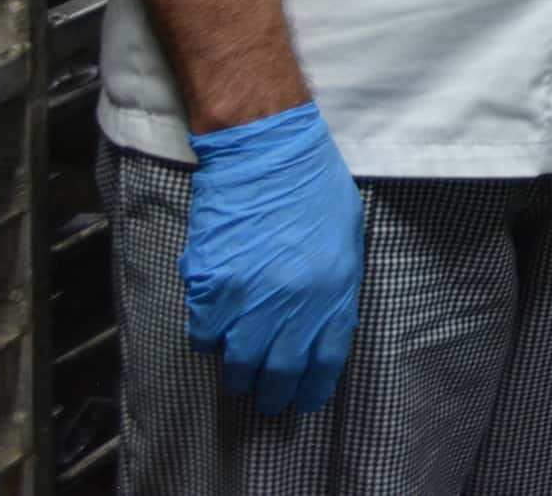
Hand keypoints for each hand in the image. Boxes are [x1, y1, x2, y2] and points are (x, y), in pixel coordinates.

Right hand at [181, 102, 363, 413]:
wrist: (266, 153)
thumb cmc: (313, 187)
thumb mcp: (347, 237)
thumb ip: (337, 286)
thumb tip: (326, 324)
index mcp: (333, 289)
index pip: (325, 358)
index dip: (313, 386)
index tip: (304, 399)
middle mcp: (292, 302)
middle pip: (279, 370)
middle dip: (274, 392)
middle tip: (268, 398)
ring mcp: (248, 297)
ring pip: (238, 360)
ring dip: (239, 373)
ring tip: (241, 375)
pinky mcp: (211, 286)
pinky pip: (204, 334)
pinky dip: (209, 339)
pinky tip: (216, 331)